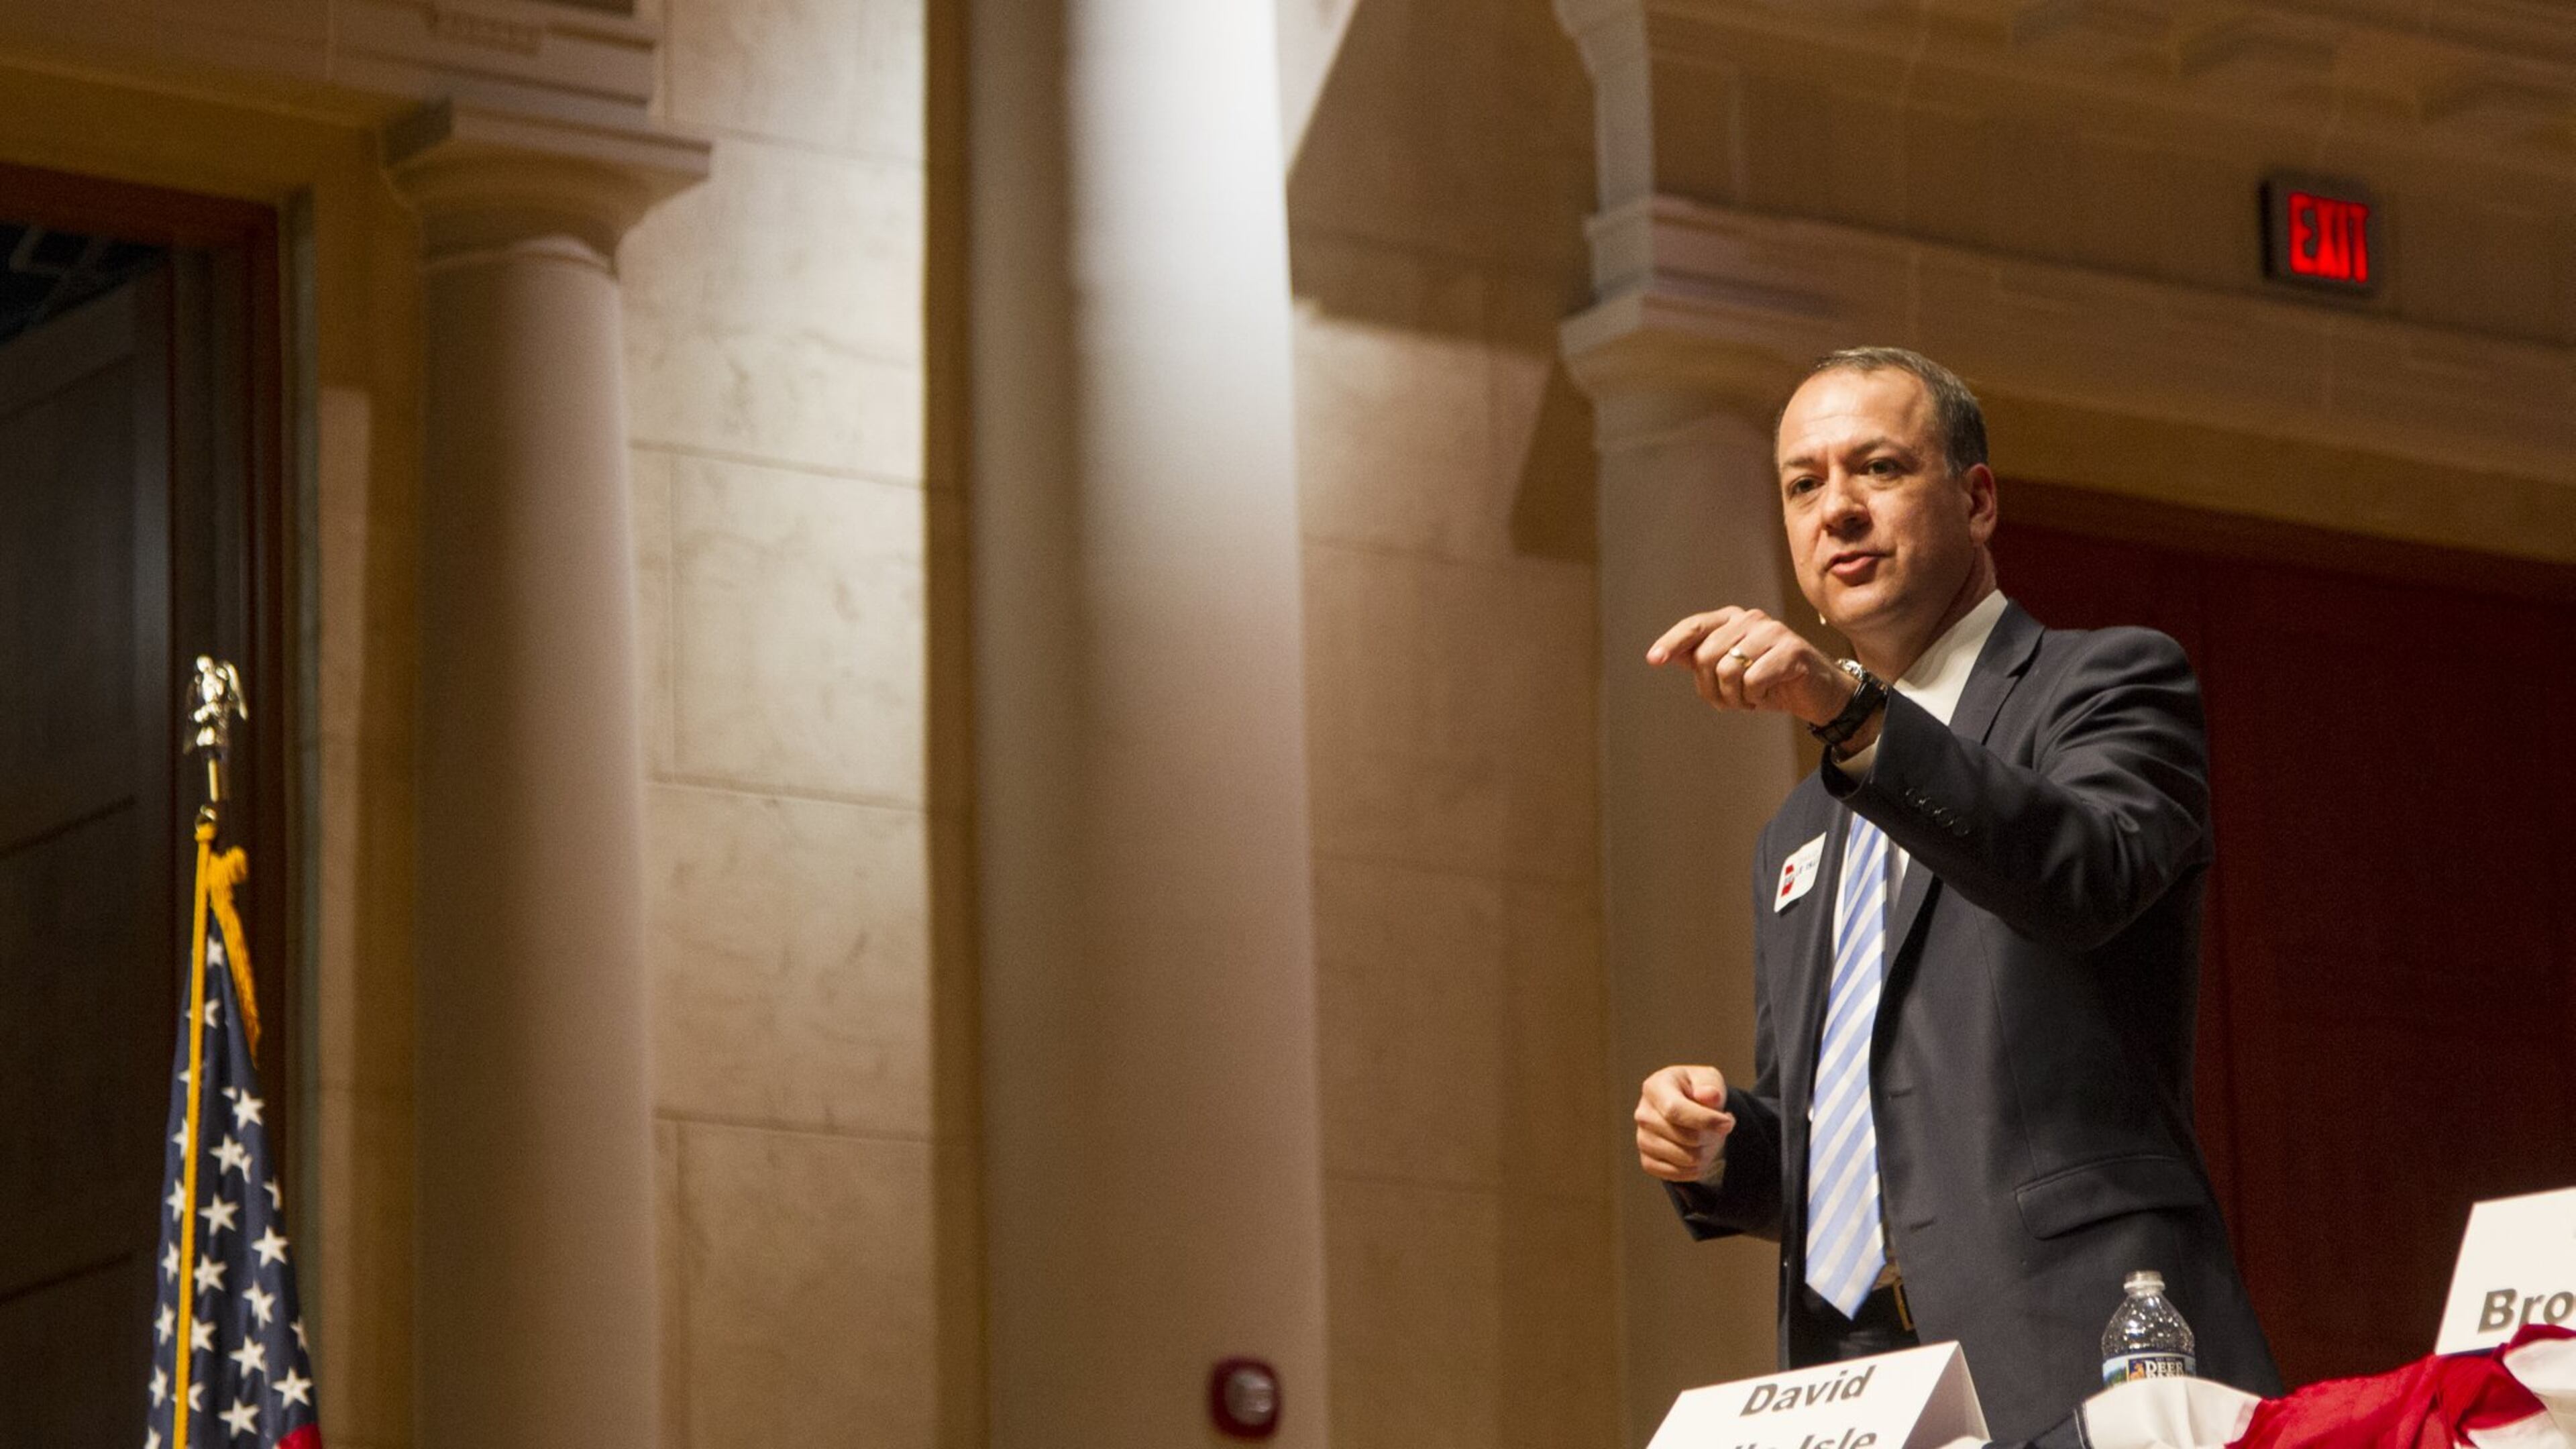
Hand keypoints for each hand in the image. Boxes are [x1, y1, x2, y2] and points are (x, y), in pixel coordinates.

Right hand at [1635, 1064, 1734, 1183]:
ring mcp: (1642, 1139)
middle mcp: (1643, 1114)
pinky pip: (1678, 1175)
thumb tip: (1709, 1096)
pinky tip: (1701, 1151)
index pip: (1675, 1110)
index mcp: (1654, 1088)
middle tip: (1721, 1127)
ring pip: (1685, 1159)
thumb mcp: (1708, 1079)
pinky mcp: (1647, 1161)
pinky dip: (1696, 1168)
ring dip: (1707, 1152)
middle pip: (1684, 1138)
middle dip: (1711, 1136)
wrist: (1687, 1106)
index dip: (1705, 1120)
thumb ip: (1710, 1086)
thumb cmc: (1697, 1090)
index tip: (1728, 1122)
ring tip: (1710, 1137)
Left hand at [1646, 608, 1855, 726]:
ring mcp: (1773, 631)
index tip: (1654, 659)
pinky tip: (1768, 695)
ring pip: (1727, 669)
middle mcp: (1750, 619)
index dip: (1672, 642)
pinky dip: (1755, 697)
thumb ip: (1701, 659)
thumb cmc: (1771, 681)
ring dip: (1733, 697)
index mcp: (1733, 620)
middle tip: (1728, 702)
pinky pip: (1752, 680)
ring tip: (1749, 699)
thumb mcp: (1730, 671)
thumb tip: (1667, 654)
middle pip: (1706, 655)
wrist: (1817, 694)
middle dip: (1711, 688)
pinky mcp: (1791, 650)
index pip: (1694, 626)